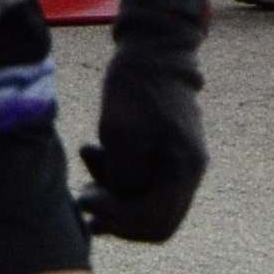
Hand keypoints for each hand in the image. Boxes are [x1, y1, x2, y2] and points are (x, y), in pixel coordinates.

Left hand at [78, 0, 208, 242]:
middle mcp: (190, 172)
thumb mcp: (121, 133)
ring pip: (148, 205)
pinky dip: (119, 179)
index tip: (86, 199)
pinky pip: (145, 184)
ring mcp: (181, 165)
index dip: (118, 221)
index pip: (156, 222)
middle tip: (84, 199)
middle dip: (117, 218)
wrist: (153, 50)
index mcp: (184, 168)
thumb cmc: (136, 87)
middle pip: (155, 223)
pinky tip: (93, 155)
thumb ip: (123, 178)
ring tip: (85, 170)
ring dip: (114, 197)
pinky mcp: (168, 155)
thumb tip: (118, 209)